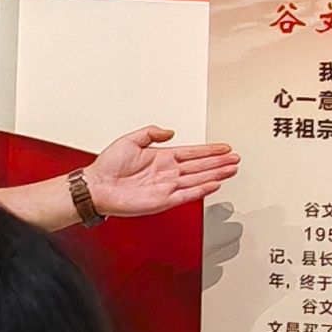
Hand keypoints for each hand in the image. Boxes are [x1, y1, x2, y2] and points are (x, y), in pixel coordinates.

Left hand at [84, 125, 240, 217]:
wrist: (96, 186)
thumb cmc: (107, 167)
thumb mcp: (130, 139)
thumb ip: (151, 132)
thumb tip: (169, 131)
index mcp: (162, 158)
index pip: (192, 153)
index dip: (209, 150)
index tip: (224, 148)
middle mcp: (167, 173)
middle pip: (200, 166)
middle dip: (219, 162)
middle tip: (235, 158)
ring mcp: (166, 187)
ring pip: (198, 179)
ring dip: (215, 174)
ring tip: (231, 170)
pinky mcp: (162, 200)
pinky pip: (186, 195)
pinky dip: (200, 190)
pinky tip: (213, 185)